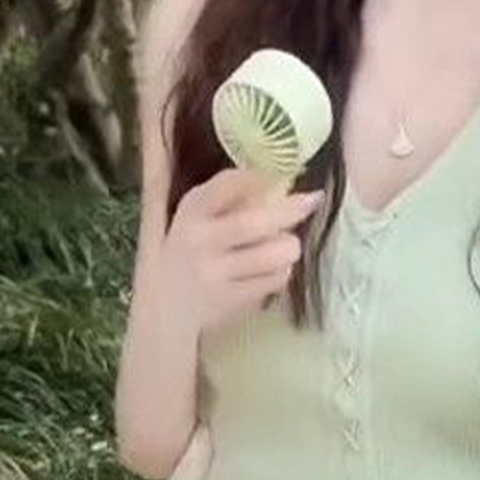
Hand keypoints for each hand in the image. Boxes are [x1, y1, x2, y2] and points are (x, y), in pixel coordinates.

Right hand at [162, 166, 325, 336]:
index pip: (225, 186)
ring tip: (289, 244)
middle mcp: (199, 241)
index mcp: (191, 212)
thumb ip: (228, 199)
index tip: (280, 173)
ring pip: (270, 255)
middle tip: (312, 200)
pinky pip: (272, 280)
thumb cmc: (190, 250)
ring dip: (289, 246)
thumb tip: (280, 177)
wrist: (166, 306)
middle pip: (253, 223)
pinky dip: (282, 271)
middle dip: (290, 210)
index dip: (257, 177)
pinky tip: (276, 267)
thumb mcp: (196, 218)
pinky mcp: (229, 300)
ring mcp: (213, 274)